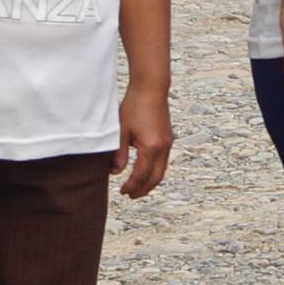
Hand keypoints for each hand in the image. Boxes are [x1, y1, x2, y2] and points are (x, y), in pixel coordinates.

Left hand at [115, 84, 173, 199]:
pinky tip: (145, 169)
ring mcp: (168, 142)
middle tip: (131, 196)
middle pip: (156, 177)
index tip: (122, 191)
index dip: (132, 186)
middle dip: (144, 189)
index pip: (141, 175)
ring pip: (162, 170)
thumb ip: (119, 154)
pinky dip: (154, 170)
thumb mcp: (121, 132)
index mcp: (151, 148)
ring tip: (138, 186)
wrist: (151, 88)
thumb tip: (115, 172)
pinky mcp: (168, 137)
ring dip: (150, 180)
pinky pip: (163, 160)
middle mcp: (163, 147)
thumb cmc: (134, 107)